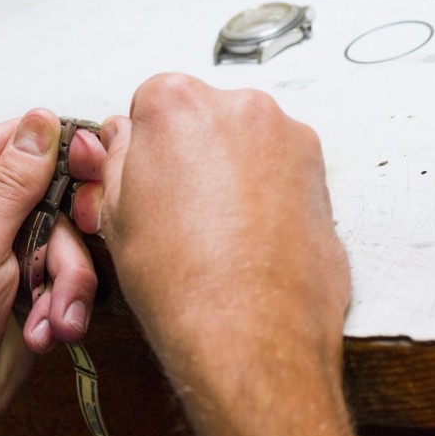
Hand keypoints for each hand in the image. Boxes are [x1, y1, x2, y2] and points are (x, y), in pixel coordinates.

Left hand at [0, 109, 102, 435]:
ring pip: (70, 237)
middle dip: (65, 240)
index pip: (20, 139)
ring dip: (65, 282)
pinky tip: (46, 326)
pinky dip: (64, 303)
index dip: (64, 153)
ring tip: (48, 314)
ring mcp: (5, 242)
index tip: (93, 171)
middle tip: (63, 263)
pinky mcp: (28, 277)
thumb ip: (14, 180)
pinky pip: (71, 273)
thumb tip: (41, 121)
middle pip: (56, 190)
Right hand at [98, 74, 359, 435]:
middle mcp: (237, 106)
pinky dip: (264, 189)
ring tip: (211, 227)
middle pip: (200, 114)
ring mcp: (285, 135)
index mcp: (175, 103)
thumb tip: (121, 140)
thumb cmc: (185, 283)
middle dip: (187, 150)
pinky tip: (243, 233)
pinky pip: (279, 166)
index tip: (144, 173)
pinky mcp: (319, 170)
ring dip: (227, 169)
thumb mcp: (115, 212)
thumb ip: (116, 157)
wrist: (249, 334)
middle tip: (174, 204)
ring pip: (242, 139)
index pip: (148, 100)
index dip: (141, 144)